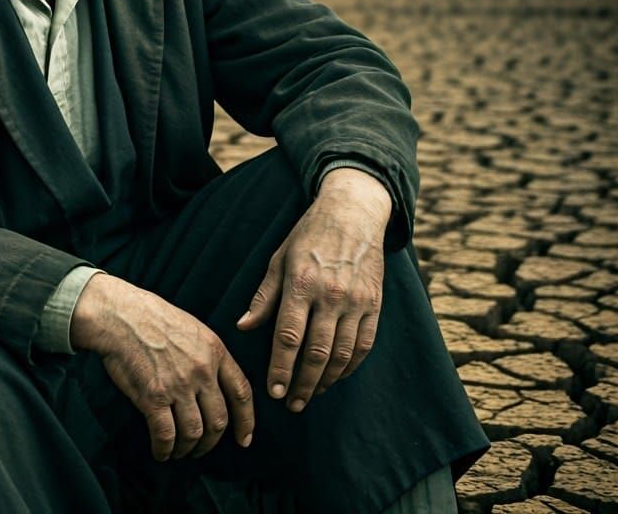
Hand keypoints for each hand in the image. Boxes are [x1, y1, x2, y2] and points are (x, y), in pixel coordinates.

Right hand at [71, 273, 254, 461]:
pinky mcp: (153, 396)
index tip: (243, 439)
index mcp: (214, 350)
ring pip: (194, 433)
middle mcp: (201, 370)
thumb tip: (214, 384)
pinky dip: (165, 450)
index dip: (246, 421)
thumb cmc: (151, 317)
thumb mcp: (192, 327)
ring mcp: (178, 384)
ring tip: (180, 451)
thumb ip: (207, 355)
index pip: (241, 392)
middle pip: (218, 420)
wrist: (120, 314)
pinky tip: (161, 452)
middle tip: (201, 448)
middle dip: (211, 442)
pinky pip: (166, 435)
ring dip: (188, 449)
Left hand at [237, 168, 390, 413]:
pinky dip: (350, 367)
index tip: (272, 391)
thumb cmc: (309, 236)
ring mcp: (355, 302)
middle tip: (291, 403)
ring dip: (326, 381)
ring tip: (310, 396)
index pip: (288, 336)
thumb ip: (264, 296)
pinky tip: (336, 377)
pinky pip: (364, 345)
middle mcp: (330, 295)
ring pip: (341, 354)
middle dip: (302, 384)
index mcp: (301, 283)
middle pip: (316, 353)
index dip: (280, 368)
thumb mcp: (279, 259)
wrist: (353, 214)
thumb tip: (243, 327)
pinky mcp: (374, 305)